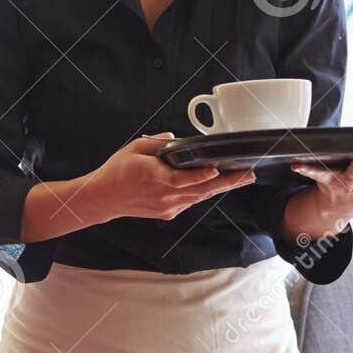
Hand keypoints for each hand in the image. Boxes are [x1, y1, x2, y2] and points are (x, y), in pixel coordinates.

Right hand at [79, 133, 255, 223]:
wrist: (104, 198)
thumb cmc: (117, 172)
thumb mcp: (135, 148)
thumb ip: (157, 142)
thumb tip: (177, 138)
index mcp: (156, 178)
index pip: (184, 179)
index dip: (202, 176)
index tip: (217, 170)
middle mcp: (165, 196)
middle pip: (202, 190)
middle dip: (228, 182)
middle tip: (249, 174)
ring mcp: (168, 207)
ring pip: (201, 197)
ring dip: (222, 188)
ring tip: (242, 179)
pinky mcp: (168, 213)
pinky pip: (191, 201)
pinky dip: (204, 192)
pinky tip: (217, 184)